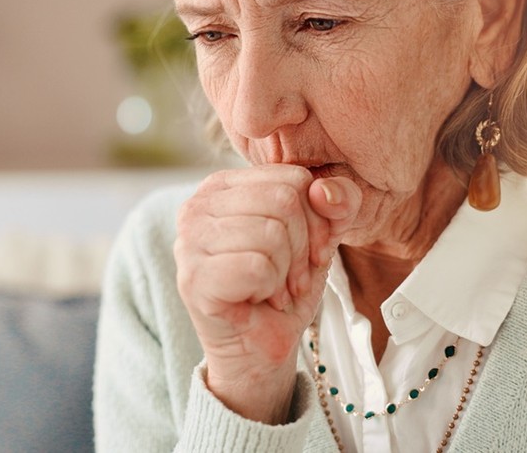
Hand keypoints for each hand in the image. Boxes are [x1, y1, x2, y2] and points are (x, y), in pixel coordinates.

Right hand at [174, 165, 360, 422]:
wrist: (258, 347)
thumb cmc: (283, 286)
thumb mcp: (320, 236)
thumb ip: (337, 203)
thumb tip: (328, 191)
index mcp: (223, 185)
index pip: (293, 178)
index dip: (318, 219)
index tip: (311, 251)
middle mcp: (198, 205)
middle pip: (284, 202)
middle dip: (303, 247)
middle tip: (292, 276)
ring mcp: (189, 241)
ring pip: (272, 234)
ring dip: (287, 272)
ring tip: (274, 288)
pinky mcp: (193, 278)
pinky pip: (258, 267)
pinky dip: (270, 288)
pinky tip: (258, 298)